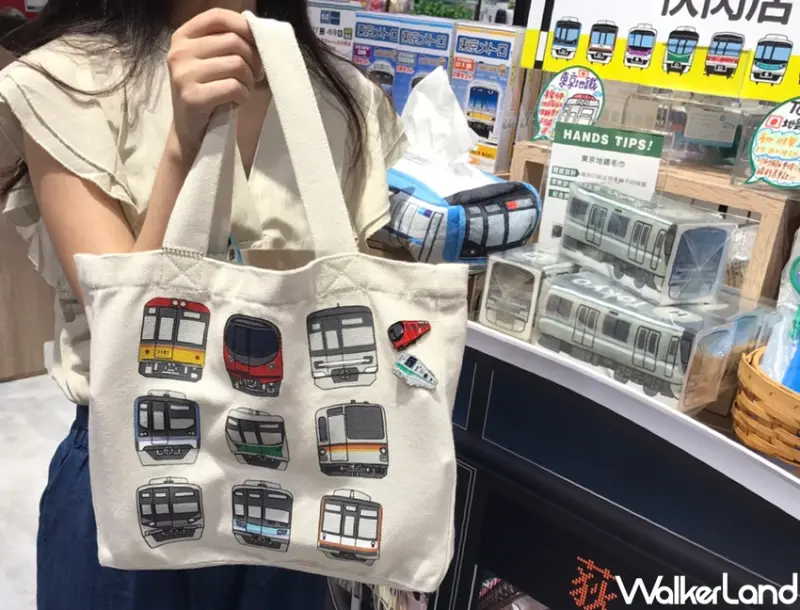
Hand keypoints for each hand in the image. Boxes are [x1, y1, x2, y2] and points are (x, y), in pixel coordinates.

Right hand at [167, 8, 260, 155]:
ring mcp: (183, 74)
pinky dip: (243, 96)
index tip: (256, 44)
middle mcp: (179, 52)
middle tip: (253, 76)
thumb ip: (228, 42)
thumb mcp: (213, 61)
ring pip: (237, 64)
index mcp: (183, 37)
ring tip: (242, 90)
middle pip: (234, 42)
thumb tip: (260, 32)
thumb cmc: (209, 92)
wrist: (192, 131)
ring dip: (248, 80)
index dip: (244, 27)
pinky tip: (236, 102)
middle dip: (252, 60)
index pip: (218, 17)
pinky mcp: (192, 97)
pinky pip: (234, 87)